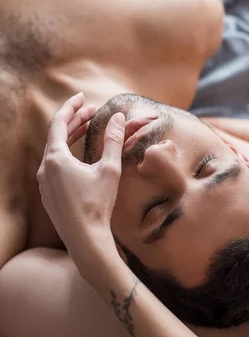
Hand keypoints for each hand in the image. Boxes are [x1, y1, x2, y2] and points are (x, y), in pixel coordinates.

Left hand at [37, 92, 125, 261]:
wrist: (85, 239)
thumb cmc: (97, 205)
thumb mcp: (109, 169)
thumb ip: (112, 141)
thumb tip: (117, 117)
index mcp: (56, 158)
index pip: (59, 123)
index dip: (71, 107)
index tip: (82, 97)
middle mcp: (44, 168)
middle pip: (56, 136)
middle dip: (74, 121)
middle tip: (91, 112)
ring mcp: (44, 183)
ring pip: (55, 152)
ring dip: (71, 138)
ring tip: (87, 130)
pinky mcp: (48, 194)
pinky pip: (54, 166)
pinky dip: (67, 155)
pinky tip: (81, 158)